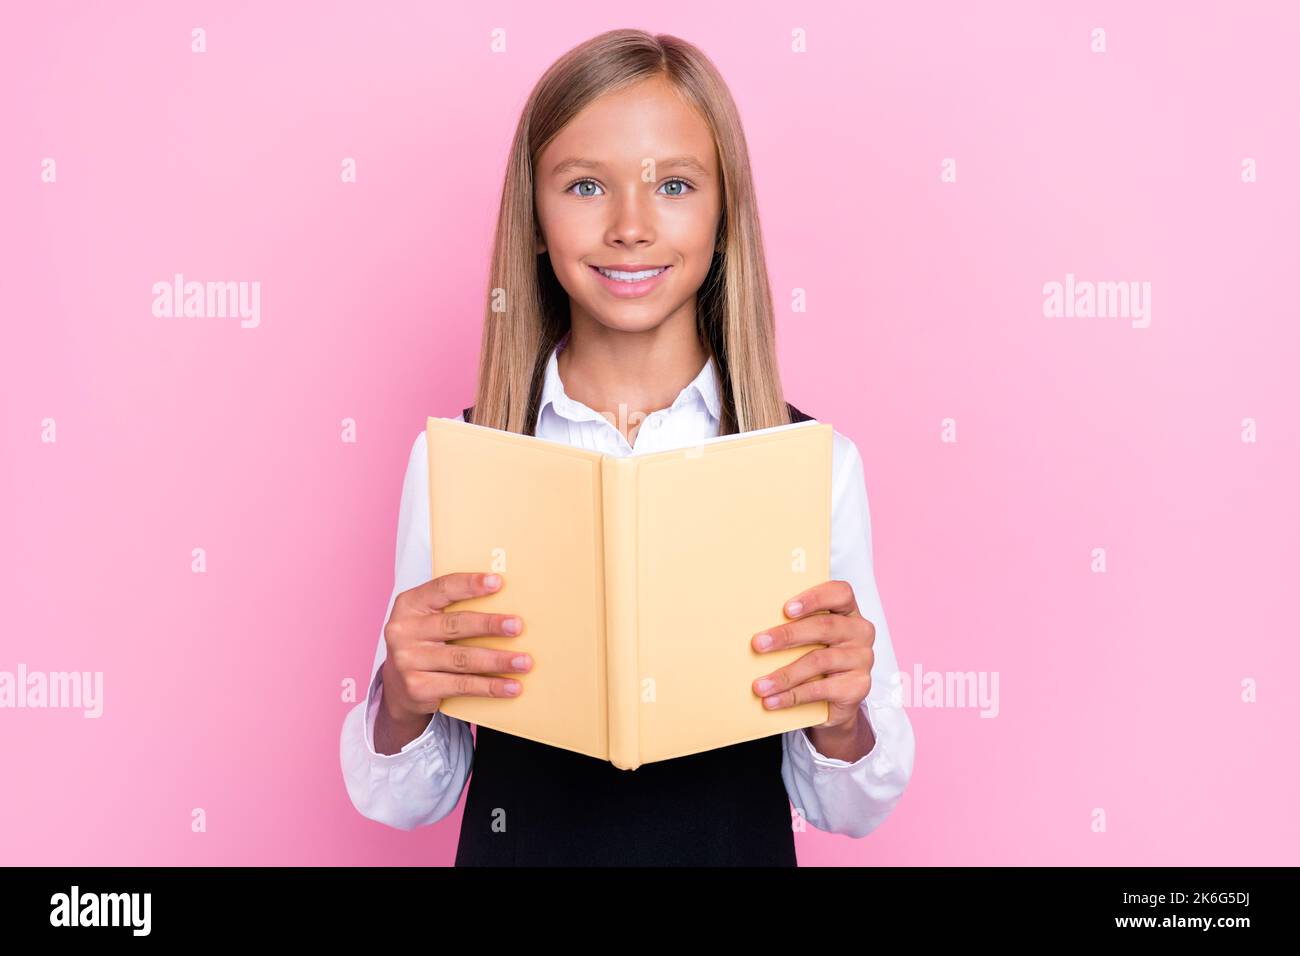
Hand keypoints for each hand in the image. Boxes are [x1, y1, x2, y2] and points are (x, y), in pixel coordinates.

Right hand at [380, 571, 531, 724]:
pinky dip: (490, 686)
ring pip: (462, 659)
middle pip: (455, 624)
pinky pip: (462, 686)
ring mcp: (408, 661)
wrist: (398, 686)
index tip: (497, 582)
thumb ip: (456, 608)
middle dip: (490, 625)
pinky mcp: (418, 688)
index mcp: (410, 604)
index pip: (442, 588)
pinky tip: (511, 686)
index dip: (470, 585)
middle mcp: (404, 631)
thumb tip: (508, 602)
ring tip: (524, 661)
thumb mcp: (431, 619)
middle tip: (518, 626)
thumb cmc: (426, 642)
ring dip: (498, 660)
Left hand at [750, 580, 874, 731]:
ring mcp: (862, 659)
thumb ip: (792, 625)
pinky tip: (772, 701)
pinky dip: (792, 696)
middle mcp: (859, 632)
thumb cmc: (816, 656)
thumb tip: (756, 631)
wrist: (835, 699)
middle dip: (787, 635)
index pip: (840, 593)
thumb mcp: (808, 637)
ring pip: (818, 661)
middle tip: (758, 644)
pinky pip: (820, 689)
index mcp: (848, 610)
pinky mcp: (858, 687)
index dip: (813, 599)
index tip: (786, 609)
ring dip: (784, 674)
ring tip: (759, 685)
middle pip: (824, 627)